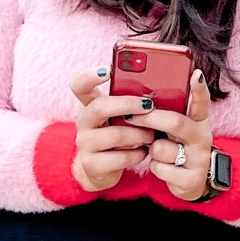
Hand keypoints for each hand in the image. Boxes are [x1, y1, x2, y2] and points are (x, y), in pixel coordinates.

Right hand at [69, 64, 154, 191]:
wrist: (102, 169)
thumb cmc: (118, 134)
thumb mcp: (120, 116)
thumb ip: (130, 101)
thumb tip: (160, 86)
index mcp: (89, 105)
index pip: (79, 85)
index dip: (90, 76)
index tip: (108, 70)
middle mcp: (84, 122)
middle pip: (99, 107)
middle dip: (128, 104)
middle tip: (149, 105)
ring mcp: (85, 144)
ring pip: (115, 135)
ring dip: (139, 133)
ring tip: (152, 134)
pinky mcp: (92, 165)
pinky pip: (120, 157)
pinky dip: (137, 154)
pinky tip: (144, 152)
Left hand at [132, 69, 212, 200]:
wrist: (190, 182)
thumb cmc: (177, 147)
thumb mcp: (176, 129)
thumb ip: (167, 113)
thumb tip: (140, 96)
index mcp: (198, 121)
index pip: (201, 102)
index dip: (199, 89)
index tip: (195, 74)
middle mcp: (202, 137)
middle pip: (175, 122)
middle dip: (150, 119)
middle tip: (131, 116)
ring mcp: (198, 159)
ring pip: (162, 148)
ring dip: (152, 149)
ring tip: (156, 150)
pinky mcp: (190, 179)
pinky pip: (160, 168)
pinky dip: (155, 167)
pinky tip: (163, 167)